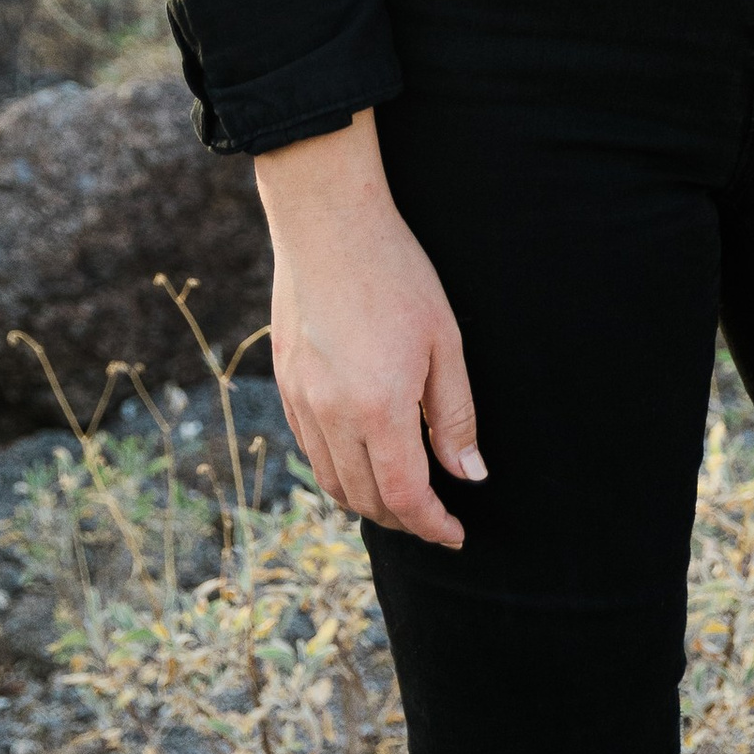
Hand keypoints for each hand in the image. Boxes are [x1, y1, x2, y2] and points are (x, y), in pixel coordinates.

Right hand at [254, 114, 482, 546]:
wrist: (328, 221)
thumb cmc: (395, 272)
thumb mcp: (443, 340)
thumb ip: (454, 414)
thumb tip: (468, 473)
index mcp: (378, 408)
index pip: (404, 496)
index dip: (432, 524)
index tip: (455, 533)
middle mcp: (333, 416)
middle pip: (366, 499)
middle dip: (404, 518)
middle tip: (435, 512)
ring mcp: (302, 402)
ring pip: (332, 482)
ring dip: (368, 500)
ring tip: (401, 491)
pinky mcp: (286, 384)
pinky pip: (311, 450)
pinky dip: (338, 469)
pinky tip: (362, 454)